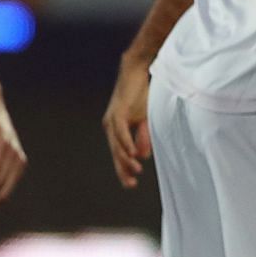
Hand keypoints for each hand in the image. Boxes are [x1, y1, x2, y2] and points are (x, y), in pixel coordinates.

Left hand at [103, 52, 152, 188]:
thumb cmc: (141, 94)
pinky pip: (121, 132)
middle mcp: (110, 127)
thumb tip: (142, 156)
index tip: (131, 183)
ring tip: (136, 171)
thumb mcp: (145, 119)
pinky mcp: (118, 112)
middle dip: (122, 170)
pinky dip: (127, 143)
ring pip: (117, 145)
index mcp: (116, 130)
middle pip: (115, 153)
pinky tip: (133, 154)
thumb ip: (143, 137)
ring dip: (126, 159)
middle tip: (130, 184)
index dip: (124, 169)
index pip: (119, 154)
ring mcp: (112, 120)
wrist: (136, 72)